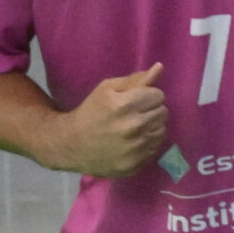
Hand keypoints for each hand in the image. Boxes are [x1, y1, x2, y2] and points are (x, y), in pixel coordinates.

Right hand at [48, 64, 167, 177]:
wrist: (69, 145)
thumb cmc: (90, 112)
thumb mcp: (107, 90)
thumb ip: (136, 80)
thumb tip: (160, 67)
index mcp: (123, 106)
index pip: (158, 95)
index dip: (147, 96)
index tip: (135, 100)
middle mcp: (132, 127)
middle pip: (163, 112)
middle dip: (150, 110)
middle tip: (134, 114)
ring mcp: (134, 149)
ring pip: (162, 131)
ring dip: (152, 127)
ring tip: (134, 128)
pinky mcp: (134, 165)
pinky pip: (155, 149)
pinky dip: (147, 144)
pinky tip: (132, 142)